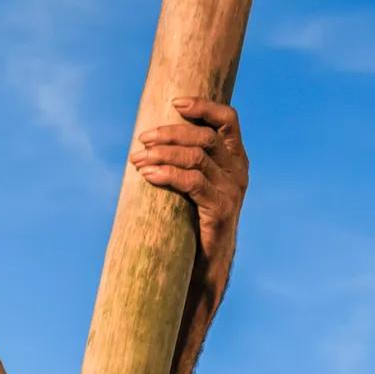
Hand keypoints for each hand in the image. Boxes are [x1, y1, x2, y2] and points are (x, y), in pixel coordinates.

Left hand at [130, 97, 247, 285]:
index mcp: (236, 160)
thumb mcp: (197, 189)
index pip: (228, 119)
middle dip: (170, 133)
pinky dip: (167, 174)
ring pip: (197, 156)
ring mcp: (231, 190)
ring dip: (163, 153)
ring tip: (137, 159)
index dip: (203, 106)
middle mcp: (238, 171)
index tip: (175, 103)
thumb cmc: (195, 227)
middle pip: (205, 136)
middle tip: (142, 139)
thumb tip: (155, 140)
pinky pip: (192, 182)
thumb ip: (191, 164)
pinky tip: (148, 175)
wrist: (207, 270)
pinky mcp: (220, 210)